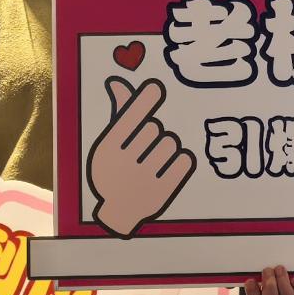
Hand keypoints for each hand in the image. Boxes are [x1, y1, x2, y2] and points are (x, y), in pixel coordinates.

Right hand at [87, 75, 195, 236]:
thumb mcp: (110, 144)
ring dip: (167, 148)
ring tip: (155, 161)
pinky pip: (184, 161)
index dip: (144, 100)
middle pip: (155, 128)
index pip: (131, 116)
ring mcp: (144, 179)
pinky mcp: (164, 192)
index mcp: (109, 148)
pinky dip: (181, 162)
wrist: (120, 212)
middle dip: (154, 134)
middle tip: (146, 148)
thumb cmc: (115, 170)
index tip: (155, 88)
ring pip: (171, 143)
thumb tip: (119, 82)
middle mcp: (124, 163)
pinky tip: (168, 169)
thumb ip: (120, 113)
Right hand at [238, 265, 293, 294]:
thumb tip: (228, 285)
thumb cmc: (258, 268)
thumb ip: (235, 277)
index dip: (252, 292)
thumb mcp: (245, 271)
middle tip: (267, 270)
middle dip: (269, 286)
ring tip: (280, 269)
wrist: (276, 261)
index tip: (250, 280)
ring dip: (283, 283)